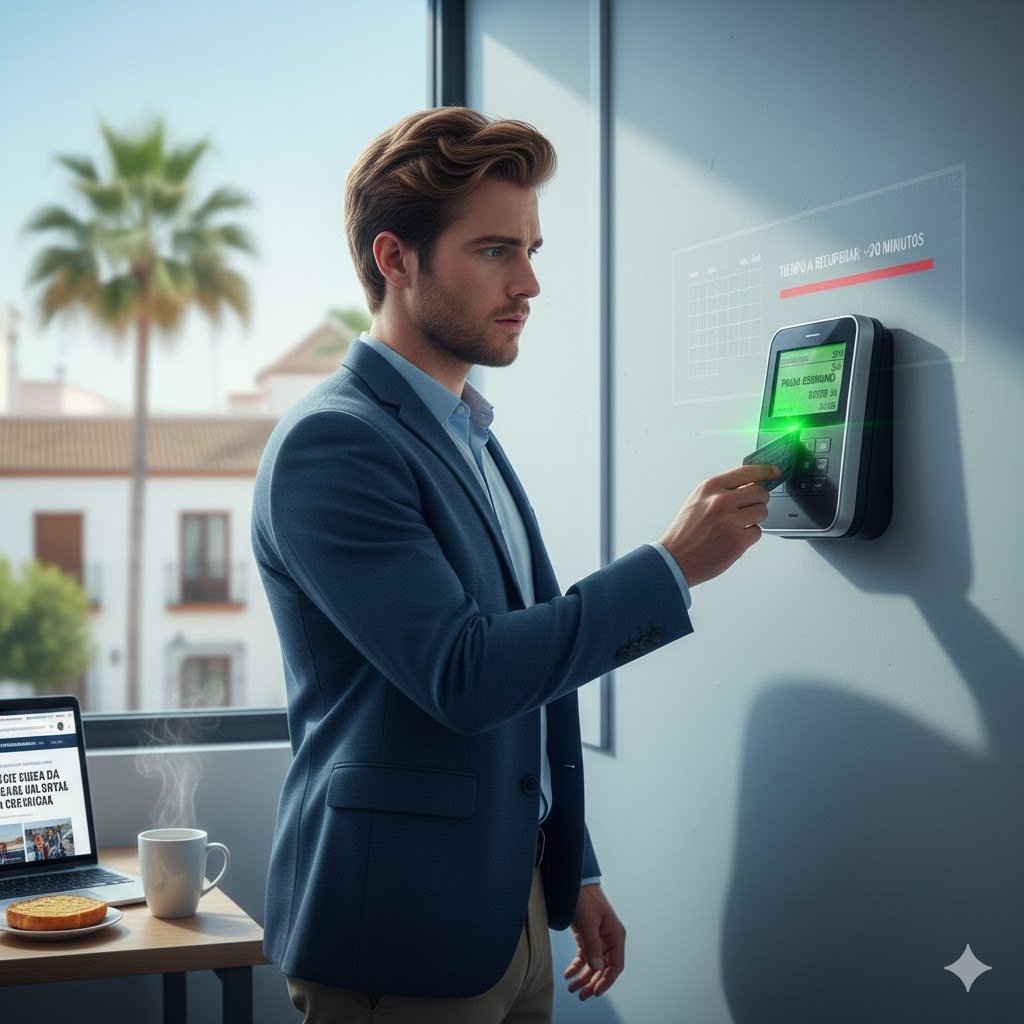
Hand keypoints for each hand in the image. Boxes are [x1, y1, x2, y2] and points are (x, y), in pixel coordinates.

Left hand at [564, 884, 624, 999]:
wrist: (574, 882)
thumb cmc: (585, 898)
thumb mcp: (588, 922)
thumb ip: (593, 946)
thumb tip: (598, 969)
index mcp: (615, 935)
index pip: (615, 965)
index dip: (606, 980)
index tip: (595, 991)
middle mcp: (609, 939)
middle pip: (604, 968)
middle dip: (593, 982)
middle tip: (581, 995)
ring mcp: (598, 938)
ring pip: (593, 964)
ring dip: (584, 977)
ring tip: (572, 988)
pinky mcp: (587, 936)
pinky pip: (584, 956)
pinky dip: (577, 966)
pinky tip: (568, 974)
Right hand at [659, 463, 778, 586]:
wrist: (675, 559)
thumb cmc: (686, 531)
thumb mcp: (698, 501)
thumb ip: (721, 491)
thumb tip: (748, 485)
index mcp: (710, 488)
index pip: (746, 472)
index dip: (765, 470)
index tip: (774, 472)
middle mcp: (721, 501)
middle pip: (760, 492)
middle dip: (759, 500)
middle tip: (750, 508)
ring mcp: (730, 521)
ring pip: (762, 512)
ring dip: (754, 519)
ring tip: (737, 526)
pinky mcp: (738, 541)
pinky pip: (758, 532)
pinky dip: (749, 536)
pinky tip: (733, 539)